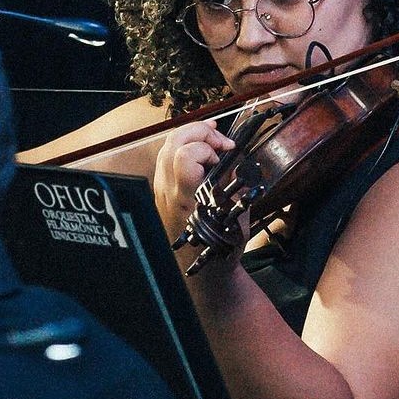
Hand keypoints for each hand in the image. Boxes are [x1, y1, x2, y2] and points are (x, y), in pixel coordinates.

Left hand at [153, 120, 234, 243]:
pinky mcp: (161, 188)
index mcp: (188, 198)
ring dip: (192, 135)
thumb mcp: (236, 216)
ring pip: (168, 144)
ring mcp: (161, 187)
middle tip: (221, 139)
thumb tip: (237, 163)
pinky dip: (185, 145)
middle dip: (200, 131)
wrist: (199, 268)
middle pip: (174, 141)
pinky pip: (168, 155)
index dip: (208, 147)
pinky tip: (201, 149)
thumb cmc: (219, 245)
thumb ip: (236, 187)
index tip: (226, 154)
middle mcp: (169, 190)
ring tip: (213, 137)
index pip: (186, 156)